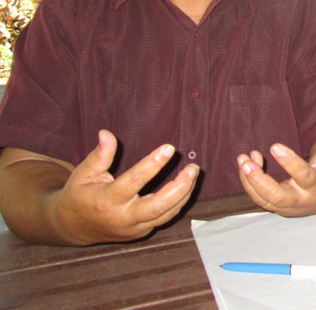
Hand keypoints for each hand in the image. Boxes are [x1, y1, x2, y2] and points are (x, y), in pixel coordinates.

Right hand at [51, 130, 199, 244]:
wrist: (72, 227)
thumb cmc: (79, 194)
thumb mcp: (84, 173)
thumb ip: (99, 155)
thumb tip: (106, 133)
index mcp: (107, 201)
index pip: (135, 181)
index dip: (153, 164)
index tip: (169, 148)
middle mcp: (123, 217)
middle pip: (158, 206)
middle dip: (180, 187)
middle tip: (193, 168)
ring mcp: (134, 228)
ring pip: (167, 214)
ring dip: (185, 193)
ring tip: (193, 172)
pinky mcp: (141, 233)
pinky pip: (165, 218)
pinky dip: (178, 202)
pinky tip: (187, 185)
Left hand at [237, 111, 315, 216]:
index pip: (303, 176)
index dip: (289, 162)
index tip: (274, 146)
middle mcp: (301, 199)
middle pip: (278, 197)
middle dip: (260, 181)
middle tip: (247, 163)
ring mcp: (287, 206)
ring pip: (263, 199)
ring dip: (249, 181)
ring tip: (243, 159)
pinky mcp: (276, 207)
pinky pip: (259, 198)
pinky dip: (249, 183)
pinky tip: (248, 164)